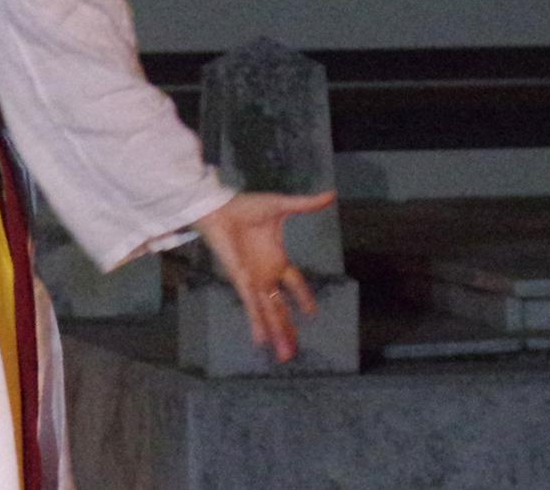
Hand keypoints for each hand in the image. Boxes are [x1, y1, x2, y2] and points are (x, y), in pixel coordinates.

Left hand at [192, 189, 336, 361]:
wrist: (218, 208)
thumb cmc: (245, 206)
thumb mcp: (280, 206)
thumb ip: (306, 204)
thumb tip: (331, 194)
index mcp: (277, 258)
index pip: (294, 284)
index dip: (303, 298)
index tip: (311, 313)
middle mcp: (266, 273)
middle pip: (280, 307)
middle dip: (287, 329)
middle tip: (293, 351)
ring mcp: (255, 279)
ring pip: (270, 312)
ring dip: (277, 332)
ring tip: (284, 355)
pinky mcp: (242, 280)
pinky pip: (252, 305)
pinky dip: (258, 322)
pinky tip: (262, 340)